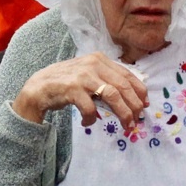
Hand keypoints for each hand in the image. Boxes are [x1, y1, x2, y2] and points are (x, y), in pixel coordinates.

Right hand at [12, 52, 148, 127]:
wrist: (39, 86)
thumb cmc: (67, 82)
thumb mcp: (89, 74)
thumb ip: (107, 79)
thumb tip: (133, 96)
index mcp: (100, 59)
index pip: (127, 75)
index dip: (139, 91)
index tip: (145, 104)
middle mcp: (93, 64)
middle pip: (123, 86)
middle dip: (134, 105)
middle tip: (137, 120)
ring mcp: (83, 76)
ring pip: (113, 96)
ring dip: (123, 113)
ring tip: (126, 125)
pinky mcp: (72, 89)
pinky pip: (90, 108)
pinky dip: (91, 119)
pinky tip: (88, 123)